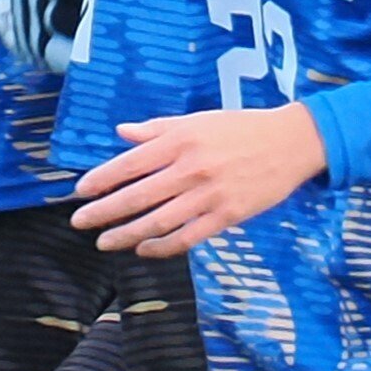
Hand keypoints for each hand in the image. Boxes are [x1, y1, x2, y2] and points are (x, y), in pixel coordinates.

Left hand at [72, 101, 326, 256]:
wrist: (291, 143)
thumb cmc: (241, 128)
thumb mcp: (198, 120)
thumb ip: (158, 129)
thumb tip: (122, 132)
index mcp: (181, 140)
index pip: (130, 163)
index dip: (102, 180)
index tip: (81, 191)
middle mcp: (191, 168)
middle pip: (137, 196)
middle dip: (103, 212)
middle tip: (80, 222)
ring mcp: (209, 195)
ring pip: (158, 222)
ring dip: (126, 234)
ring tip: (105, 242)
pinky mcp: (227, 217)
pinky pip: (187, 238)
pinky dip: (161, 247)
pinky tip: (143, 250)